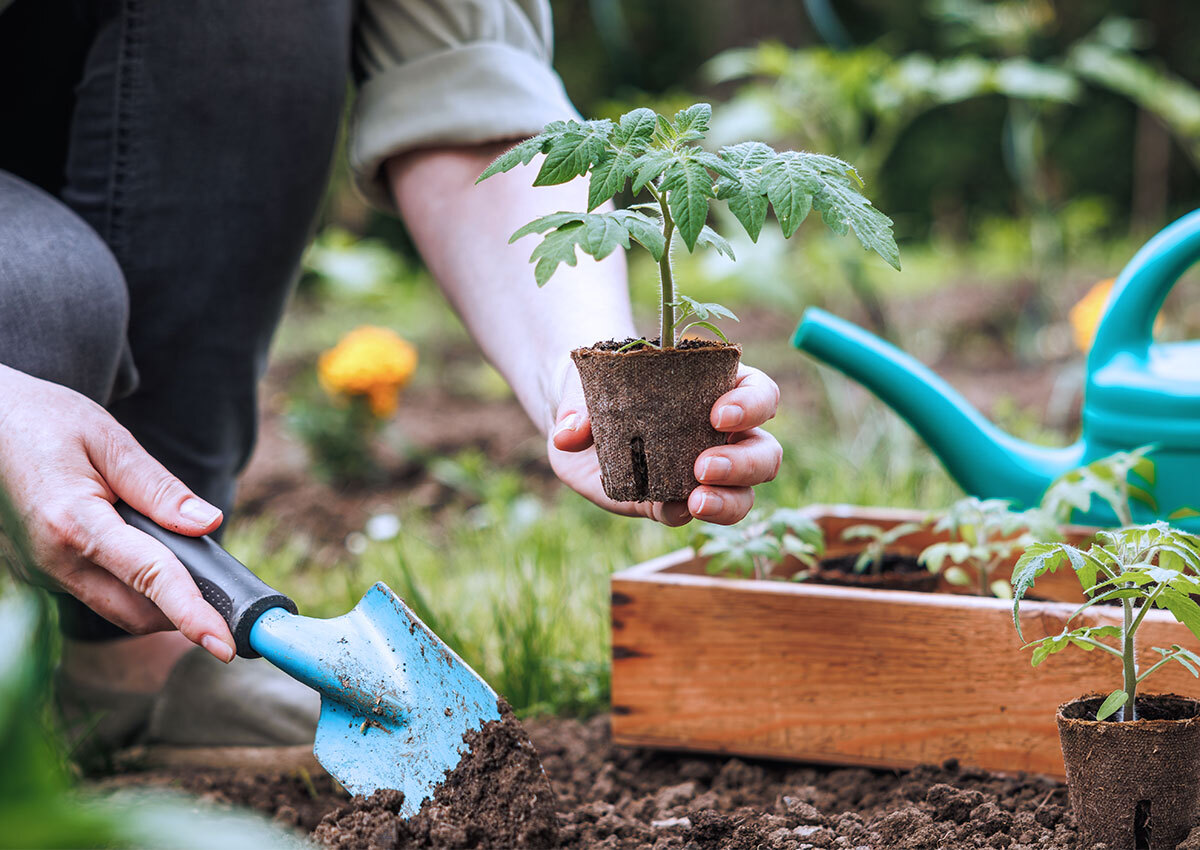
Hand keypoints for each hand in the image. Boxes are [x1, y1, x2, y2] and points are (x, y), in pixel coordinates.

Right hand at [0, 366, 236, 661]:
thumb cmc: (45, 421)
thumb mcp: (108, 440)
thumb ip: (159, 488)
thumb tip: (208, 523)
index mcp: (73, 523)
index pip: (149, 578)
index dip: (192, 614)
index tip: (226, 644)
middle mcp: (52, 560)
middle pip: (134, 612)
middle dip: (182, 613)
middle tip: (225, 599)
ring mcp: (40, 571)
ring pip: (114, 606)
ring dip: (156, 599)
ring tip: (187, 564)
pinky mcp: (38, 572)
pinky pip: (94, 591)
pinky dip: (129, 584)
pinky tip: (144, 549)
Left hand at [549, 361, 781, 525]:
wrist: (575, 420)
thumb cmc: (600, 385)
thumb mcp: (589, 381)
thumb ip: (580, 404)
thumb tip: (569, 435)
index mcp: (718, 388)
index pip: (759, 393)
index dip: (752, 405)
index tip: (719, 415)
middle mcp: (721, 434)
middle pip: (764, 451)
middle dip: (744, 462)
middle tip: (704, 466)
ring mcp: (700, 472)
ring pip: (743, 493)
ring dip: (728, 500)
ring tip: (696, 500)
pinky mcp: (671, 500)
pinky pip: (690, 513)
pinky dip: (683, 514)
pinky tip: (669, 509)